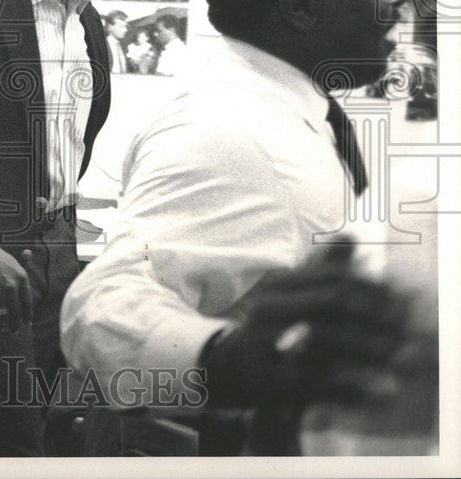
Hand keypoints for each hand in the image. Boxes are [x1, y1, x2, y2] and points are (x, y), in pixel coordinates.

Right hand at [0, 237, 32, 332]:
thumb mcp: (13, 263)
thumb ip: (19, 279)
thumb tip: (22, 298)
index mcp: (21, 277)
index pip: (27, 301)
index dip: (28, 314)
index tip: (28, 323)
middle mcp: (11, 285)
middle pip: (16, 311)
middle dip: (16, 324)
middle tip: (15, 332)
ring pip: (2, 315)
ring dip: (2, 325)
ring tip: (1, 330)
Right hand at [202, 243, 412, 408]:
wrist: (223, 366)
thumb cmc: (268, 328)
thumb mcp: (291, 293)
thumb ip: (321, 267)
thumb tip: (351, 236)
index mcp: (276, 285)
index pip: (329, 277)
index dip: (368, 286)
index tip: (401, 298)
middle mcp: (266, 308)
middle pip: (328, 303)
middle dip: (373, 314)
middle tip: (406, 327)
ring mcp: (263, 343)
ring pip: (323, 340)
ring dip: (366, 349)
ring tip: (397, 357)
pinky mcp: (265, 379)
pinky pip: (315, 382)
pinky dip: (350, 388)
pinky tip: (376, 392)